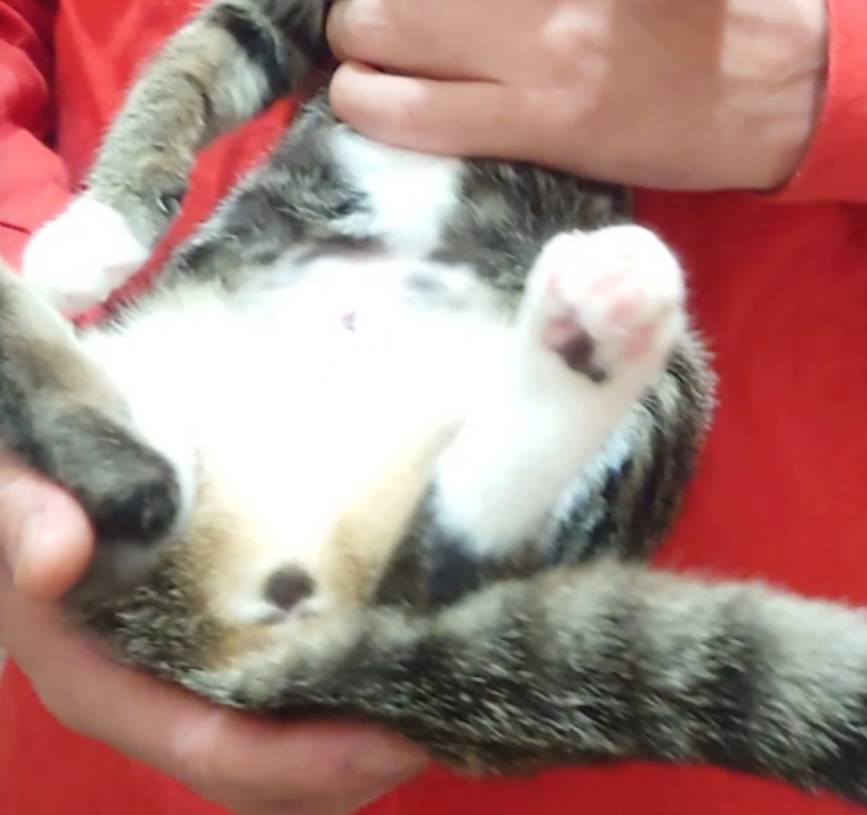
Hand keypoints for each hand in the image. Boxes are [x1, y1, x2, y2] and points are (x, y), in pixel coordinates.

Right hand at [0, 455, 426, 814]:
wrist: (23, 468)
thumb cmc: (17, 473)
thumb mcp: (8, 480)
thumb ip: (21, 513)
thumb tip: (56, 558)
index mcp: (94, 678)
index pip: (206, 749)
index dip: (301, 759)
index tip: (391, 736)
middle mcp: (141, 698)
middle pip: (259, 771)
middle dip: (352, 763)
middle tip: (450, 714)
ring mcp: (177, 679)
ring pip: (278, 746)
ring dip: (359, 738)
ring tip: (448, 696)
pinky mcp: (209, 647)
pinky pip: (282, 699)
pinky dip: (344, 691)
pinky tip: (405, 649)